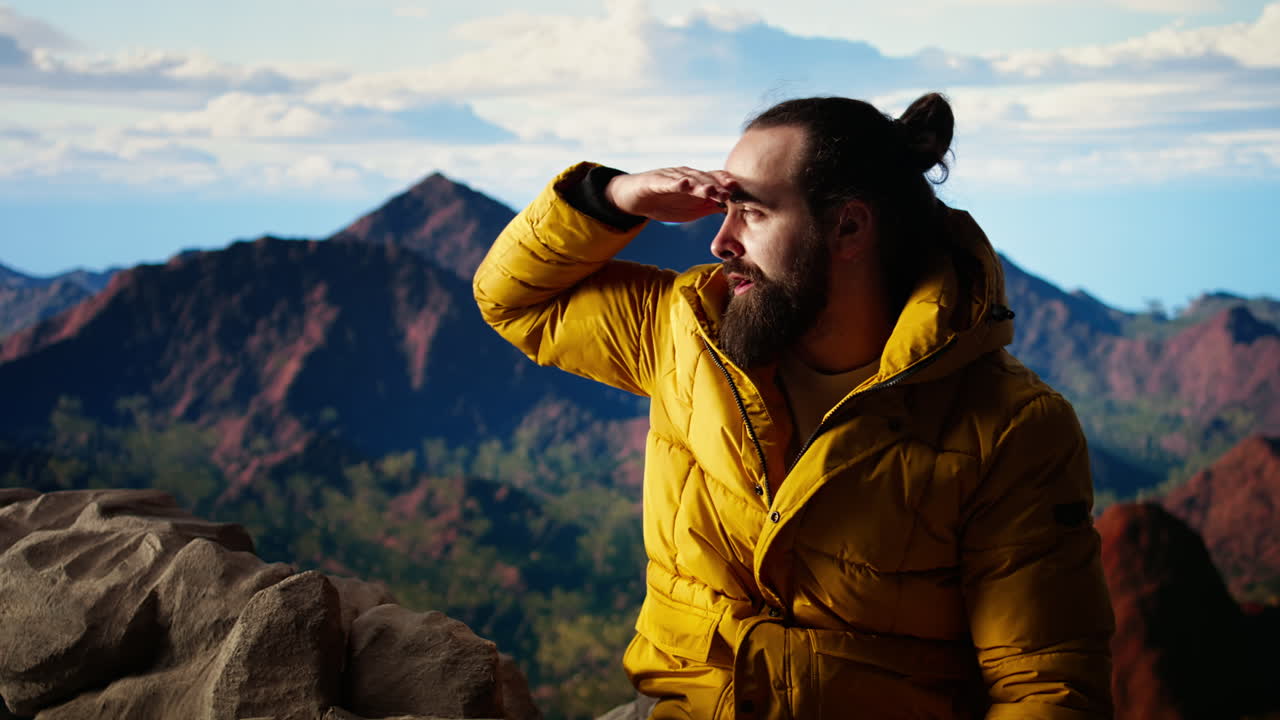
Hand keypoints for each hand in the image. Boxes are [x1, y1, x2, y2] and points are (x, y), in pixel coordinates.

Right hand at [604, 167, 738, 222]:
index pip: (715, 180)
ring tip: (710, 190)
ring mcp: (671, 177)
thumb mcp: (689, 208)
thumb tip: (731, 210)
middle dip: (717, 185)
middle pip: (705, 179)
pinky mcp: (654, 181)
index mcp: (696, 182)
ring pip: (688, 179)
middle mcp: (686, 175)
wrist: (634, 197)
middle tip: (729, 192)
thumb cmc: (664, 202)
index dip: (727, 184)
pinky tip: (683, 185)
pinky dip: (675, 183)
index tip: (740, 192)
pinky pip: (666, 182)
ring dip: (700, 184)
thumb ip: (708, 207)